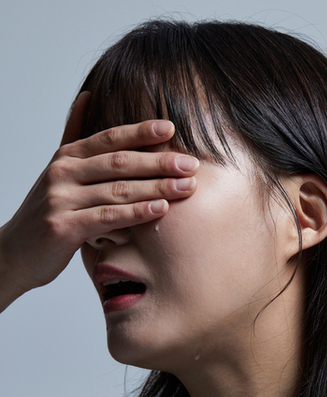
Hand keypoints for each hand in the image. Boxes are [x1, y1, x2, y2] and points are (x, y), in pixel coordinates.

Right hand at [0, 92, 198, 308]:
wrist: (13, 253)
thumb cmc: (49, 210)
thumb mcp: (59, 169)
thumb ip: (75, 134)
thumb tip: (87, 95)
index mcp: (67, 156)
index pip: (110, 139)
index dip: (141, 132)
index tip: (171, 129)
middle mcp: (63, 173)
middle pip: (120, 163)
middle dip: (159, 162)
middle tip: (191, 164)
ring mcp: (61, 200)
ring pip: (118, 190)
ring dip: (157, 188)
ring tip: (187, 187)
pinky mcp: (64, 227)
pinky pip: (109, 217)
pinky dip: (138, 213)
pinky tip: (161, 209)